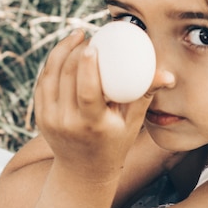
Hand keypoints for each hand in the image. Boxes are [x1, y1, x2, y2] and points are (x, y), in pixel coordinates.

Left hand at [35, 29, 168, 179]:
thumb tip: (167, 75)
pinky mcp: (40, 116)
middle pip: (66, 77)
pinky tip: (64, 51)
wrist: (83, 171)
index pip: (86, 92)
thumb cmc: (115, 143)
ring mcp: (49, 120)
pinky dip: (53, 64)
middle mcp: (67, 123)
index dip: (86, 66)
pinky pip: (43, 82)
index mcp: (92, 126)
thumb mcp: (132, 124)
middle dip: (75, 51)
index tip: (93, 45)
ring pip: (51, 76)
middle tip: (90, 37)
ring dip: (62, 52)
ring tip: (77, 37)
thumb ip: (145, 96)